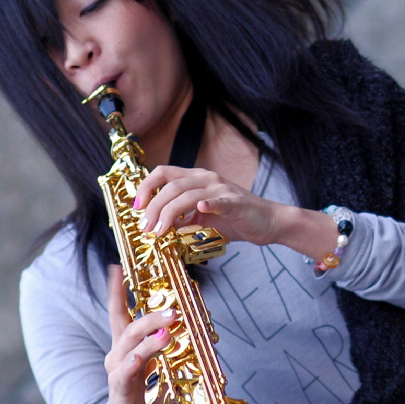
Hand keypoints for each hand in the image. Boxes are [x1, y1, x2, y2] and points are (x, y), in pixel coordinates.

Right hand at [104, 265, 171, 403]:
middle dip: (150, 316)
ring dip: (148, 338)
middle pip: (130, 328)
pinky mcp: (119, 391)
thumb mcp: (161, 366)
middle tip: (173, 311)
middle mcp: (118, 355)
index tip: (116, 268)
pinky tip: (140, 357)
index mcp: (126, 346)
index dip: (117, 292)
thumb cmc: (148, 394)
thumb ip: (170, 347)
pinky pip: (123, 374)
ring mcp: (117, 372)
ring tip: (167, 331)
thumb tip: (192, 327)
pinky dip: (132, 363)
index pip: (119, 314)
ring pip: (129, 348)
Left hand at [132, 165, 292, 245]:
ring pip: (188, 195)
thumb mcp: (202, 218)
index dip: (146, 187)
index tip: (136, 207)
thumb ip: (183, 217)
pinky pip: (219, 201)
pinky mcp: (236, 202)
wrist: (268, 222)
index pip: (163, 173)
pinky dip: (209, 204)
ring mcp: (222, 189)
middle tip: (146, 227)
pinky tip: (201, 210)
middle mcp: (207, 179)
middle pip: (171, 186)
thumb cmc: (235, 219)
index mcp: (197, 179)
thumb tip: (159, 226)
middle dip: (153, 207)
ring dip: (170, 213)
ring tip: (160, 230)